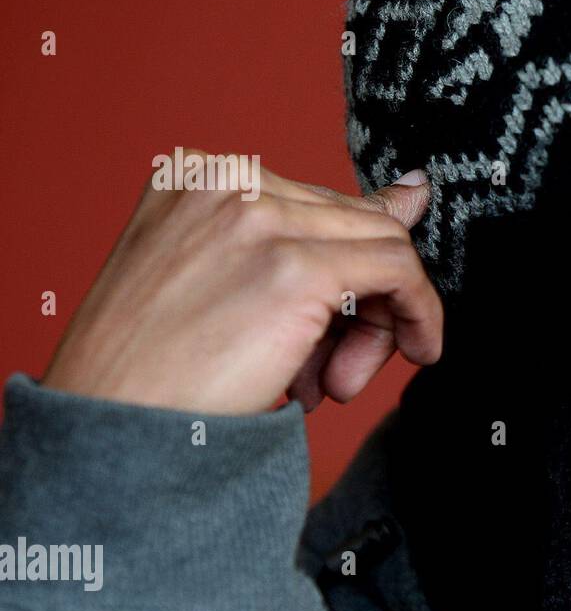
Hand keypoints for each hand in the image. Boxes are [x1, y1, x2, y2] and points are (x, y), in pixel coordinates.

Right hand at [42, 150, 442, 413]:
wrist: (110, 435)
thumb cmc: (154, 376)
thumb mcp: (228, 286)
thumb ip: (315, 236)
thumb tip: (416, 191)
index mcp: (198, 175)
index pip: (316, 207)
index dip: (339, 277)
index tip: (334, 338)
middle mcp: (228, 180)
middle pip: (351, 226)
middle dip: (361, 304)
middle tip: (338, 372)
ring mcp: (261, 218)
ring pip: (383, 248)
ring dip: (379, 323)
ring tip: (332, 384)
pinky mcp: (296, 268)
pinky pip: (399, 271)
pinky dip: (419, 313)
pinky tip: (418, 349)